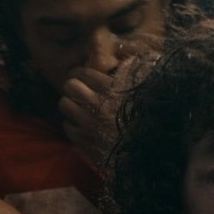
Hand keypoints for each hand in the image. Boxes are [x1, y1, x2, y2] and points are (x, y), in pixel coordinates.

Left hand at [58, 33, 161, 171]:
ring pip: (64, 104)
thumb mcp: (145, 91)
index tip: (81, 77)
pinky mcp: (83, 140)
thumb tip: (128, 59)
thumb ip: (135, 72)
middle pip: (69, 86)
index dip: (81, 73)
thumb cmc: (149, 119)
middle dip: (74, 87)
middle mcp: (97, 104)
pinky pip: (67, 125)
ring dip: (71, 105)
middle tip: (80, 92)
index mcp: (112, 89)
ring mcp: (87, 123)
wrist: (149, 153)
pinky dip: (73, 124)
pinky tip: (84, 125)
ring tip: (81, 108)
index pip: (82, 73)